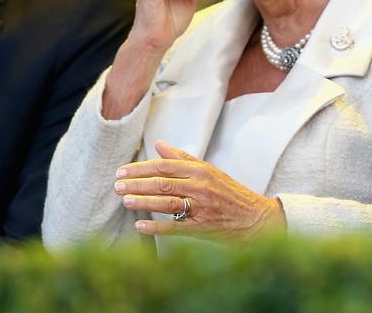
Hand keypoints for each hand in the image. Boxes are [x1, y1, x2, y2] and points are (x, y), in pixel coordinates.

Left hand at [115, 141, 284, 240]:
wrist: (255, 218)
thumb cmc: (230, 193)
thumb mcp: (209, 171)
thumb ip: (183, 158)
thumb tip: (159, 144)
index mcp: (201, 170)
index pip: (165, 165)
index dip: (141, 168)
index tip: (122, 171)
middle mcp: (200, 186)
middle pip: (163, 182)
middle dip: (136, 183)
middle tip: (116, 186)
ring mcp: (202, 207)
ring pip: (167, 202)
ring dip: (143, 201)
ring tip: (124, 200)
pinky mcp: (203, 226)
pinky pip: (176, 226)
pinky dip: (157, 226)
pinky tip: (140, 226)